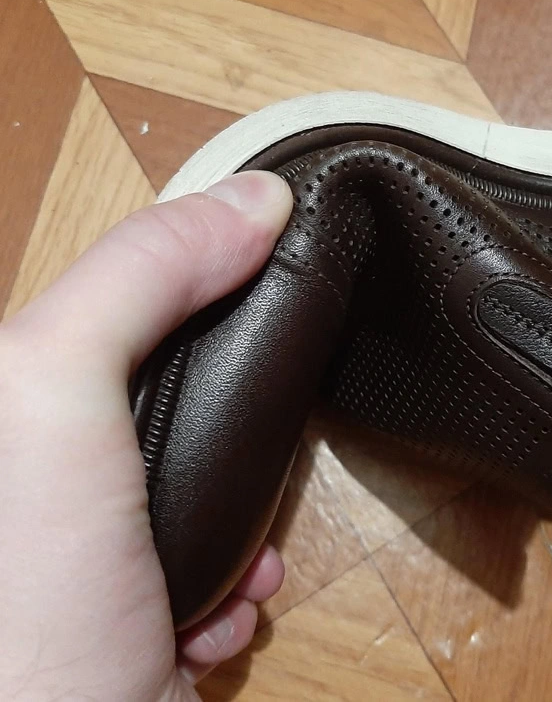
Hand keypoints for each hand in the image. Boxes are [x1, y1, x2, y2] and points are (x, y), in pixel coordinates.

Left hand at [0, 172, 292, 700]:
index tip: (263, 292)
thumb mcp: (57, 397)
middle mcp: (41, 484)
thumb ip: (139, 279)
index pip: (114, 307)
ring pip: (204, 484)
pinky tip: (214, 611)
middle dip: (227, 423)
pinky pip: (207, 564)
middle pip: (170, 396)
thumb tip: (252, 200)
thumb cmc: (29, 609)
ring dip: (242, 514)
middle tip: (251, 441)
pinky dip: (232, 584)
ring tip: (238, 551)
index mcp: (12, 410)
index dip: (192, 288)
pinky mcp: (128, 615)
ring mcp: (82, 556)